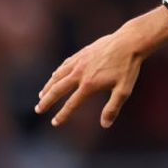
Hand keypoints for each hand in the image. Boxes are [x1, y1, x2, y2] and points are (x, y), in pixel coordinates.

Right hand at [35, 5, 167, 127]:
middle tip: (38, 110)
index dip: (63, 114)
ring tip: (41, 96)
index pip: (72, 104)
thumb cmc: (128, 67)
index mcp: (89, 85)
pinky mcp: (82, 53)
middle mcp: (79, 73)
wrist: (129, 42)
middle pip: (57, 90)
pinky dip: (57, 73)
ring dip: (48, 87)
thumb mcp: (124, 90)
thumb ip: (113, 108)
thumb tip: (105, 125)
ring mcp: (79, 62)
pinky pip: (65, 65)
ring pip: (57, 76)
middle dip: (47, 101)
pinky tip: (54, 76)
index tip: (55, 122)